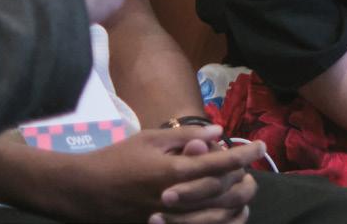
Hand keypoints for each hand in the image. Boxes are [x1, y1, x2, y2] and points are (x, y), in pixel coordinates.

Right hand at [50, 126, 258, 222]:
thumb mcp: (150, 139)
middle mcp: (177, 198)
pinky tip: (228, 210)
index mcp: (173, 171)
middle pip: (224, 191)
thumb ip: (185, 137)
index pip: (219, 163)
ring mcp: (172, 219)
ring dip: (237, 201)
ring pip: (217, 215)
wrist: (86, 192)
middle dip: (244, 177)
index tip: (261, 145)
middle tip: (252, 166)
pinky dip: (220, 220)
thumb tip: (217, 132)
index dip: (244, 154)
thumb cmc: (117, 159)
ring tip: (245, 186)